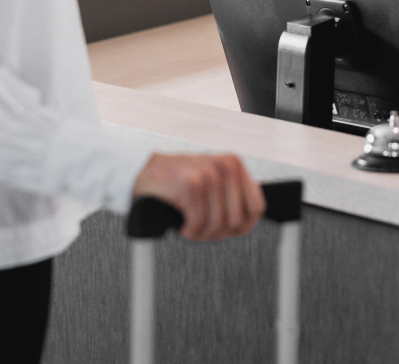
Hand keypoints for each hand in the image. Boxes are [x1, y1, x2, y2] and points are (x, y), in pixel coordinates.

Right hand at [132, 153, 264, 240]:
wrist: (142, 171)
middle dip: (216, 232)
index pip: (256, 208)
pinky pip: (197, 225)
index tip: (224, 229)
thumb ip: (233, 197)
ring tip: (188, 224)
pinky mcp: (191, 185)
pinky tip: (180, 224)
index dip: (241, 226)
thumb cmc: (178, 181)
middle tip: (200, 227)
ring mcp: (209, 174)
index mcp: (235, 164)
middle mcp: (226, 166)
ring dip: (200, 233)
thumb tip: (249, 223)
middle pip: (236, 221)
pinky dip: (187, 231)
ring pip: (217, 226)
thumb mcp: (212, 182)